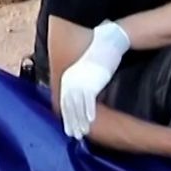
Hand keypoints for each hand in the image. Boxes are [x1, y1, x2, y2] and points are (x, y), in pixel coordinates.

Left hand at [59, 21, 129, 139]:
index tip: (67, 122)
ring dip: (78, 122)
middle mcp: (69, 80)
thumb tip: (86, 76)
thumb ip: (83, 70)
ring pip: (75, 107)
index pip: (63, 97)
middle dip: (69, 121)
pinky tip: (91, 122)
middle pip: (67, 106)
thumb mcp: (86, 59)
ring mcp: (78, 82)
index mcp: (67, 74)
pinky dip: (89, 114)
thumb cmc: (98, 44)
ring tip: (81, 133)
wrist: (107, 36)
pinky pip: (88, 103)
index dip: (65, 112)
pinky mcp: (90, 84)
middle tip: (72, 134)